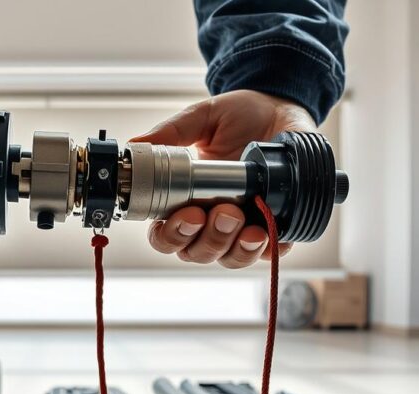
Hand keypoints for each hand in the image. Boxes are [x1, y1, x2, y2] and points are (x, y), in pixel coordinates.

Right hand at [132, 90, 314, 266]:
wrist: (283, 110)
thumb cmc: (242, 115)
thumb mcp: (204, 117)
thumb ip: (171, 132)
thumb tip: (135, 146)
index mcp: (185, 200)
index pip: (166, 235)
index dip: (172, 235)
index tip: (189, 215)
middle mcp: (210, 220)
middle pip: (196, 252)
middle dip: (209, 239)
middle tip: (225, 211)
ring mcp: (243, 227)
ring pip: (229, 258)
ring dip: (234, 246)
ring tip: (243, 217)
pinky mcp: (276, 227)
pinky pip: (269, 254)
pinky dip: (266, 248)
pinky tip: (267, 230)